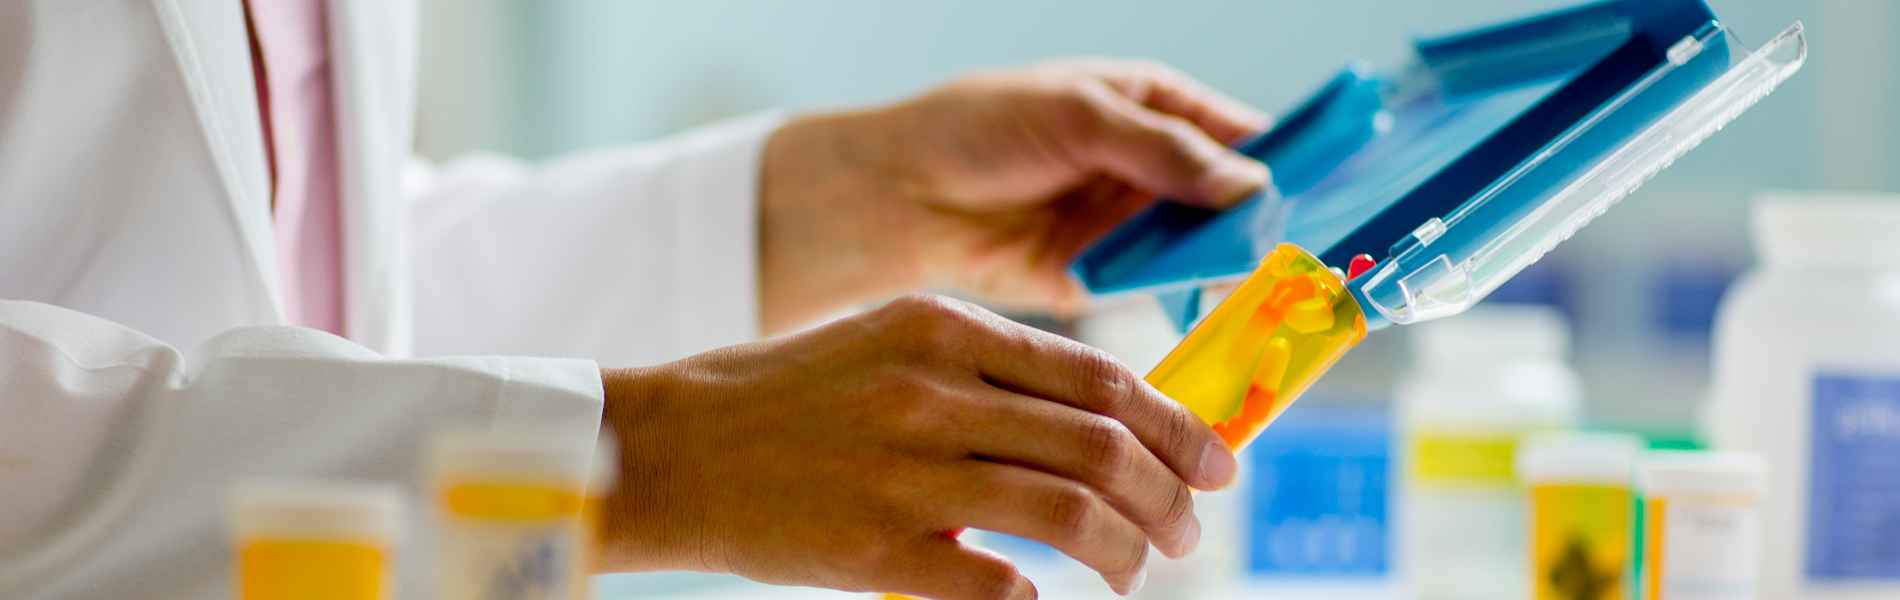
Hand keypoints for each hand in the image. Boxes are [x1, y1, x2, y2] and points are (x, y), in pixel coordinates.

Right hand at [598, 295, 1237, 598]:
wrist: (670, 447)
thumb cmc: (786, 396)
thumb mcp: (889, 341)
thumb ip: (989, 369)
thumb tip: (1100, 419)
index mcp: (944, 328)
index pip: (1100, 377)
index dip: (1177, 425)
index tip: (1215, 461)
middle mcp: (933, 391)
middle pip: (1102, 445)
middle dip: (1167, 495)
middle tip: (1186, 528)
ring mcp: (904, 471)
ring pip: (1069, 511)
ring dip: (1126, 550)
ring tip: (1138, 568)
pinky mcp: (875, 548)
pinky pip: (996, 583)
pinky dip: (1039, 599)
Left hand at [760, 59, 1270, 333]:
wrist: (899, 196)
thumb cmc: (976, 128)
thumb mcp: (1078, 116)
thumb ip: (1164, 149)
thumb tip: (1247, 183)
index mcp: (1153, 106)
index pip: (1240, 131)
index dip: (1288, 156)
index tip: (1332, 184)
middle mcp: (1150, 168)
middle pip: (1233, 198)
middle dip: (1265, 223)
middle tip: (1301, 247)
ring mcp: (1130, 225)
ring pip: (1206, 249)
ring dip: (1231, 266)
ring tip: (1266, 282)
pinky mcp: (1106, 279)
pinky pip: (1162, 291)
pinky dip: (1187, 301)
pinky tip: (1213, 310)